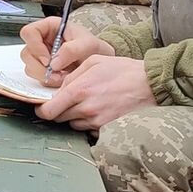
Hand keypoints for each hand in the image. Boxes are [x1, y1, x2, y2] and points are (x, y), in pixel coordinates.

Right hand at [20, 17, 109, 83]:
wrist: (98, 65)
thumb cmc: (94, 48)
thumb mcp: (88, 45)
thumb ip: (72, 50)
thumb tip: (54, 62)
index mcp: (50, 27)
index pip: (29, 32)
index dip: (35, 46)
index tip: (48, 59)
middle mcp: (42, 40)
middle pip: (26, 53)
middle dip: (40, 66)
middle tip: (56, 73)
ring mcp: (41, 56)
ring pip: (30, 66)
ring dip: (44, 75)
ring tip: (62, 76)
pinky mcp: (43, 70)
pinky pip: (37, 77)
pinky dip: (48, 81)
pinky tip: (61, 79)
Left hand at [34, 54, 155, 131]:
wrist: (150, 85)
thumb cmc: (124, 71)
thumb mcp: (94, 61)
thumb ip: (72, 75)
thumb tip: (59, 89)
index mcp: (79, 90)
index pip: (49, 110)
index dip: (42, 110)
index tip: (43, 107)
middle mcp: (86, 109)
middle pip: (59, 119)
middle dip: (60, 110)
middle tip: (70, 101)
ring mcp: (96, 122)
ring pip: (73, 124)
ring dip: (75, 116)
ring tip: (89, 103)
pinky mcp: (106, 129)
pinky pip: (88, 130)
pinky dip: (89, 122)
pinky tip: (99, 110)